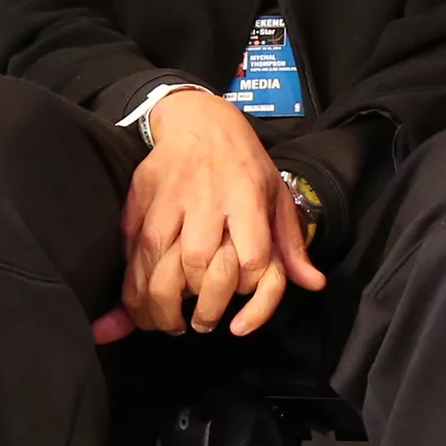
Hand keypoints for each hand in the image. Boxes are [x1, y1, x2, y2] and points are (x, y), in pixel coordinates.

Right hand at [91, 91, 325, 343]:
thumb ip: (292, 244)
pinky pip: (131, 256)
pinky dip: (133, 289)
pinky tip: (142, 305)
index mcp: (248, 197)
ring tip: (171, 323)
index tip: (243, 304)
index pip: (252, 258)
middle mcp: (208, 200)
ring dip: (162, 307)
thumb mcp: (277, 195)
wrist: (198, 121)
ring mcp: (169, 202)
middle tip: (203, 324)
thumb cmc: (245, 164)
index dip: (250, 290)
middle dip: (202, 306)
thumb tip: (314, 284)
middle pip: (201, 267)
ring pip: (159, 266)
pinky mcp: (139, 204)